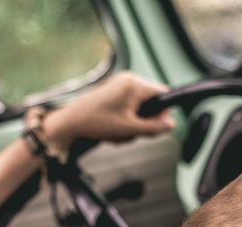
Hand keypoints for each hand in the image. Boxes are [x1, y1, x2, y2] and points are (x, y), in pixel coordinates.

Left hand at [43, 72, 174, 148]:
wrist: (71, 121)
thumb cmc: (96, 122)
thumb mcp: (129, 129)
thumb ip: (154, 127)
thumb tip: (171, 124)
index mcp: (135, 85)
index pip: (163, 94)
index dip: (162, 113)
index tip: (154, 126)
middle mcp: (128, 80)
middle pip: (151, 101)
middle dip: (145, 119)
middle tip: (131, 131)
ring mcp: (119, 84)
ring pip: (139, 105)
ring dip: (134, 121)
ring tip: (119, 130)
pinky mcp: (112, 90)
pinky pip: (128, 104)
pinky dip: (125, 117)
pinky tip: (113, 126)